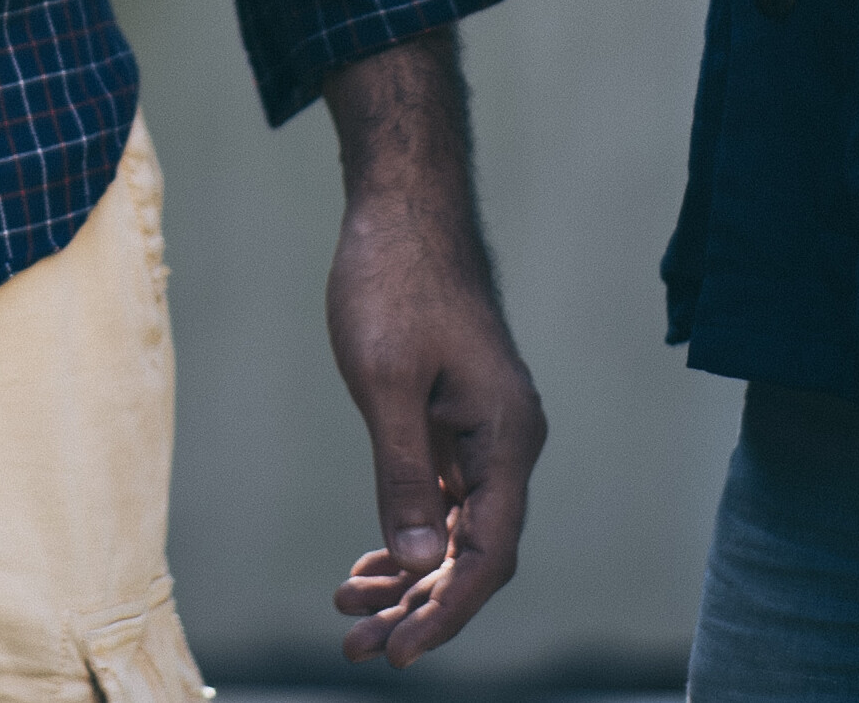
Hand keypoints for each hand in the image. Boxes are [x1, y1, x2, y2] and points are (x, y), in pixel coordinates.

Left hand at [318, 38, 541, 666]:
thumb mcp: (385, 381)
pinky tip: (369, 564)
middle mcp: (508, 442)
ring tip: (350, 614)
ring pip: (457, 530)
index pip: (489, 554)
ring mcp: (484, 432)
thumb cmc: (392, 281)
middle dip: (420, 606)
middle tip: (358, 648)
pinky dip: (408, 533)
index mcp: (507, 437)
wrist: (401, 205)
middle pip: (476, 553)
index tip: (398, 652)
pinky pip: (443, 498)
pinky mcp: (457, 418)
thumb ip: (402, 473)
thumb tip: (417, 561)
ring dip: (409, 576)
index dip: (446, 611)